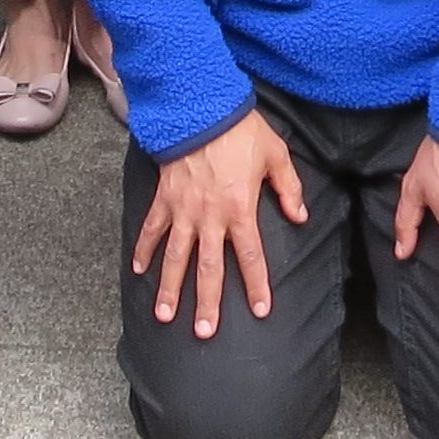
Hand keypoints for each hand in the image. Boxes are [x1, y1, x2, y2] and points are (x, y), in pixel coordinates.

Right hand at [133, 109, 309, 338]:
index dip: (256, 284)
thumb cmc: (241, 130)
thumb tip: (300, 216)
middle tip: (204, 332)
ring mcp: (183, 210)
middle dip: (207, 302)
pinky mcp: (164, 198)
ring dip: (169, 287)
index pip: (251, 256)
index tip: (259, 310)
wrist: (200, 106)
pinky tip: (138, 270)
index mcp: (239, 209)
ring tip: (164, 315)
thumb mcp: (275, 154)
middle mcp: (210, 217)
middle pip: (209, 268)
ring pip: (175, 257)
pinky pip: (152, 229)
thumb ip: (289, 188)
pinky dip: (144, 249)